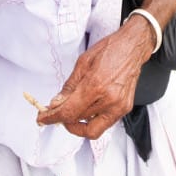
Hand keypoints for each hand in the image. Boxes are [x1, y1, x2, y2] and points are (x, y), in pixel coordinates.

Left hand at [36, 17, 153, 139]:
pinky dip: (92, 120)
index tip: (43, 118)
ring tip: (71, 111)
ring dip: (78, 123)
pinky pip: (104, 124)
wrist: (133, 47)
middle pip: (78, 121)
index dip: (53, 118)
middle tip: (56, 113)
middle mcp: (109, 100)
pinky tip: (87, 109)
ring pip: (91, 128)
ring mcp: (118, 106)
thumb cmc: (110, 50)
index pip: (69, 112)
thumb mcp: (82, 62)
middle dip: (63, 119)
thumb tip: (56, 103)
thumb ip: (69, 86)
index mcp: (96, 85)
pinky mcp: (124, 109)